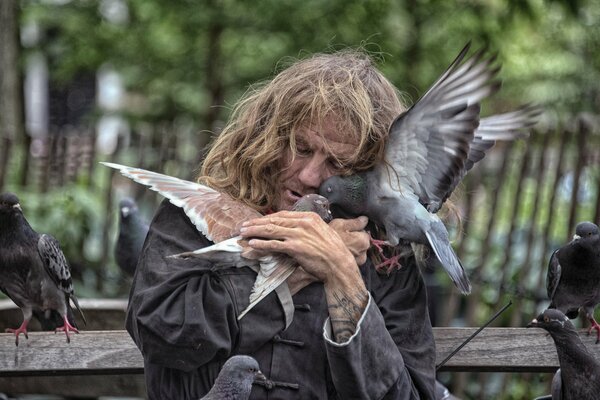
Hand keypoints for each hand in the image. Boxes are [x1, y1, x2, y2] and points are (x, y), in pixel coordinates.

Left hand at [239, 211, 357, 282]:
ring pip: (271, 230)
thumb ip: (307, 228)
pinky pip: (273, 244)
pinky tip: (252, 244)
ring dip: (254, 231)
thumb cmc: (332, 251)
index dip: (267, 218)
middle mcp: (303, 223)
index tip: (256, 221)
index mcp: (309, 217)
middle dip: (256, 223)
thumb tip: (292, 229)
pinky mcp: (295, 247)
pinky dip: (261, 243)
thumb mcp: (321, 232)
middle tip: (243, 226)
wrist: (339, 264)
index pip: (282, 215)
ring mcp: (298, 234)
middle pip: (274, 220)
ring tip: (243, 233)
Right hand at [328, 216, 369, 265]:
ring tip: (339, 246)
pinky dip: (348, 257)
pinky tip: (338, 254)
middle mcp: (363, 254)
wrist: (317, 256)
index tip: (346, 230)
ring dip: (352, 249)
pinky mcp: (351, 269)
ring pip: (358, 252)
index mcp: (363, 241)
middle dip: (355, 240)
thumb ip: (355, 222)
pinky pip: (353, 260)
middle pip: (362, 243)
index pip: (364, 232)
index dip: (355, 230)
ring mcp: (358, 263)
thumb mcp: (340, 224)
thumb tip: (365, 219)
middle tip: (342, 237)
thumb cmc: (327, 240)